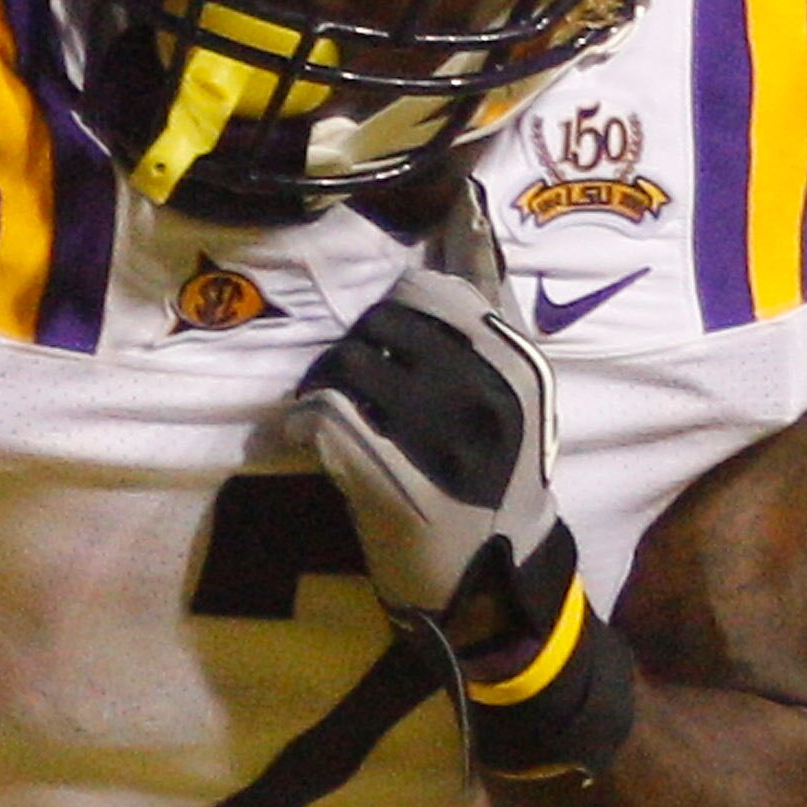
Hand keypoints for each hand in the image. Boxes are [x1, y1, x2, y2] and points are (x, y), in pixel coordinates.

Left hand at [295, 265, 635, 781]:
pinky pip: (326, 420)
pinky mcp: (396, 485)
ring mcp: (442, 440)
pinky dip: (295, 424)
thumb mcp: (511, 400)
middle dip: (347, 351)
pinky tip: (290, 439)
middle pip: (379, 325)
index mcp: (516, 365)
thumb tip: (457, 218)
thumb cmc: (495, 489)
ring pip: (345, 368)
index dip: (387, 311)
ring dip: (316, 386)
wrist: (495, 588)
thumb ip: (481, 328)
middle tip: (337, 384)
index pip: (430, 292)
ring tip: (314, 412)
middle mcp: (485, 394)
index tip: (377, 343)